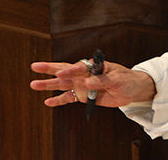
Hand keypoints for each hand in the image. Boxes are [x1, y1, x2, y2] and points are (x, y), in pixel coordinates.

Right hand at [30, 60, 154, 107]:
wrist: (133, 90)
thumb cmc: (127, 80)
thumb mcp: (117, 79)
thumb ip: (102, 81)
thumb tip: (87, 83)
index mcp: (94, 66)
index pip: (79, 67)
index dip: (70, 69)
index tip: (61, 72)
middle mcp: (85, 74)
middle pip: (65, 70)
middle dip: (50, 69)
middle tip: (35, 66)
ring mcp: (83, 85)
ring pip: (63, 84)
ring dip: (49, 85)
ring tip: (34, 85)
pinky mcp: (84, 96)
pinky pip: (69, 98)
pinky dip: (59, 100)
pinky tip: (48, 102)